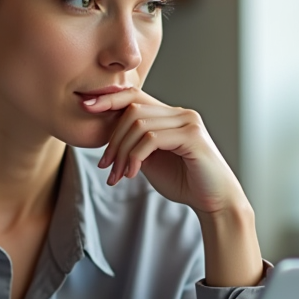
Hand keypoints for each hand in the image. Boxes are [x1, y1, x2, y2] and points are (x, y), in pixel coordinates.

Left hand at [81, 88, 246, 215]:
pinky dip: (135, 157)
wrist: (213, 202)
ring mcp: (188, 122)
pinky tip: (133, 174)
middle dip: (113, 139)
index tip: (85, 106)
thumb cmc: (184, 181)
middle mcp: (181, 113)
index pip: (135, 96)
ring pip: (139, 125)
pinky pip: (151, 139)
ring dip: (122, 152)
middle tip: (106, 166)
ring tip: (118, 175)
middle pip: (132, 110)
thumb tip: (109, 136)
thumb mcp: (151, 160)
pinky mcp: (192, 137)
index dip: (109, 98)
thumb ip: (134, 144)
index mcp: (170, 115)